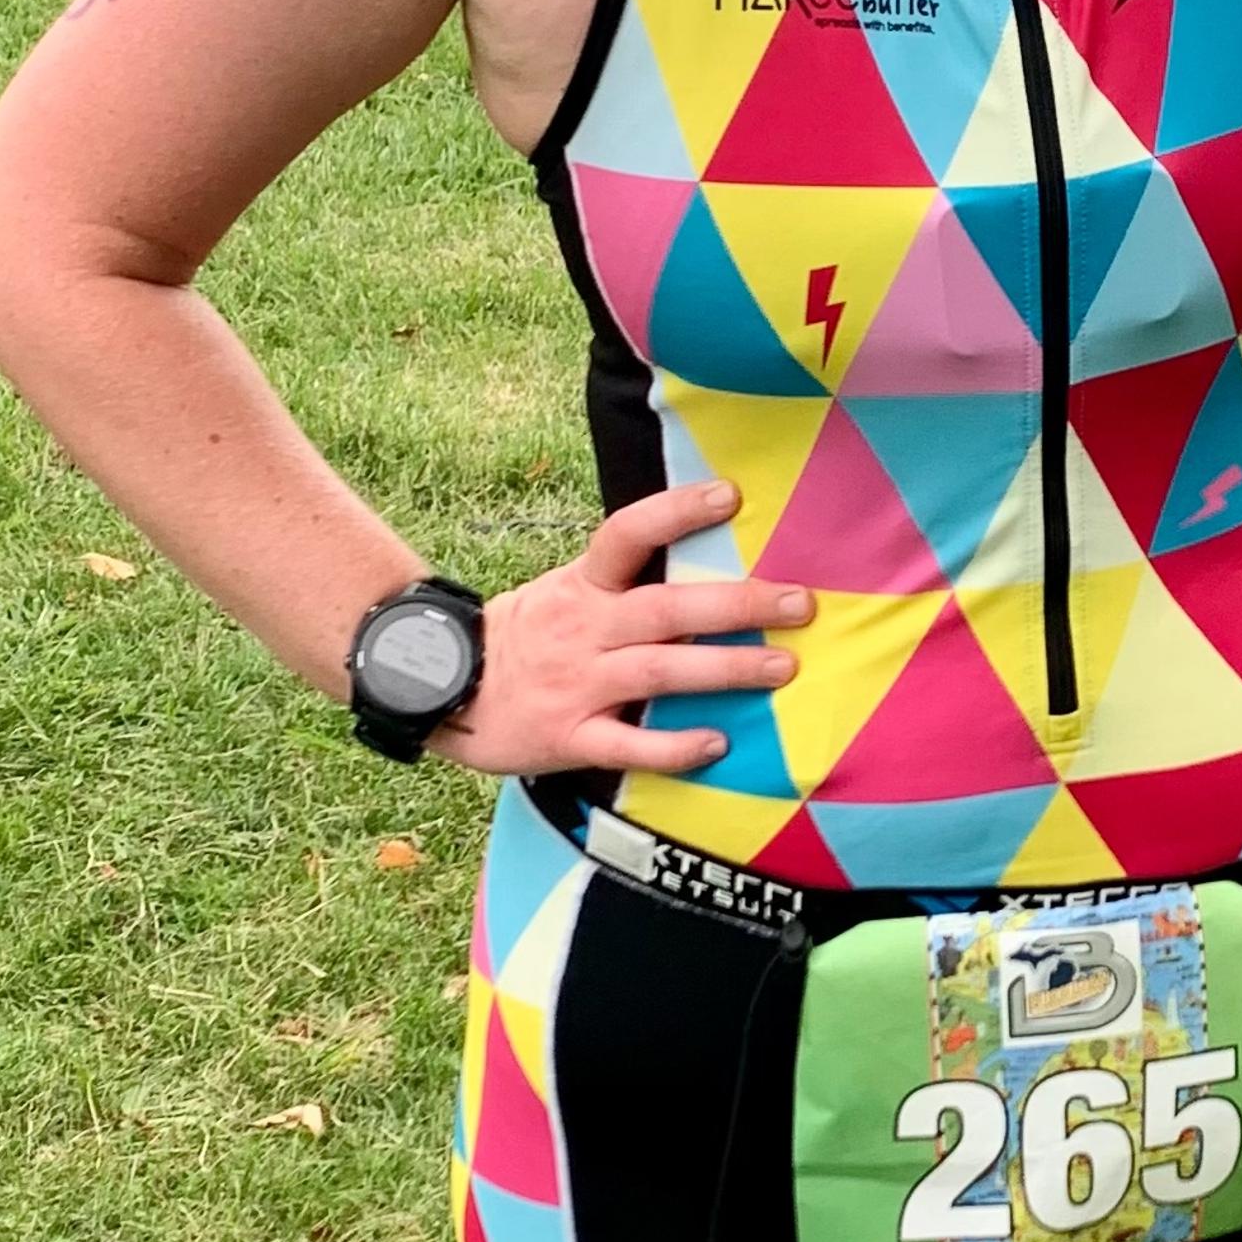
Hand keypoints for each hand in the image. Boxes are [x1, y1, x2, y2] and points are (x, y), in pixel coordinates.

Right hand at [429, 481, 813, 777]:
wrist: (441, 691)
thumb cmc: (523, 639)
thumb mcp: (562, 592)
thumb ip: (622, 583)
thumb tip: (703, 560)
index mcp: (581, 586)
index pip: (627, 535)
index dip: (676, 513)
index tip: (731, 495)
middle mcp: (583, 630)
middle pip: (666, 609)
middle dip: (737, 604)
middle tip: (799, 602)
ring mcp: (576, 684)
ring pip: (659, 671)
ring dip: (725, 668)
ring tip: (783, 666)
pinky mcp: (568, 737)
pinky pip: (628, 743)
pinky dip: (673, 745)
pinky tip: (718, 744)